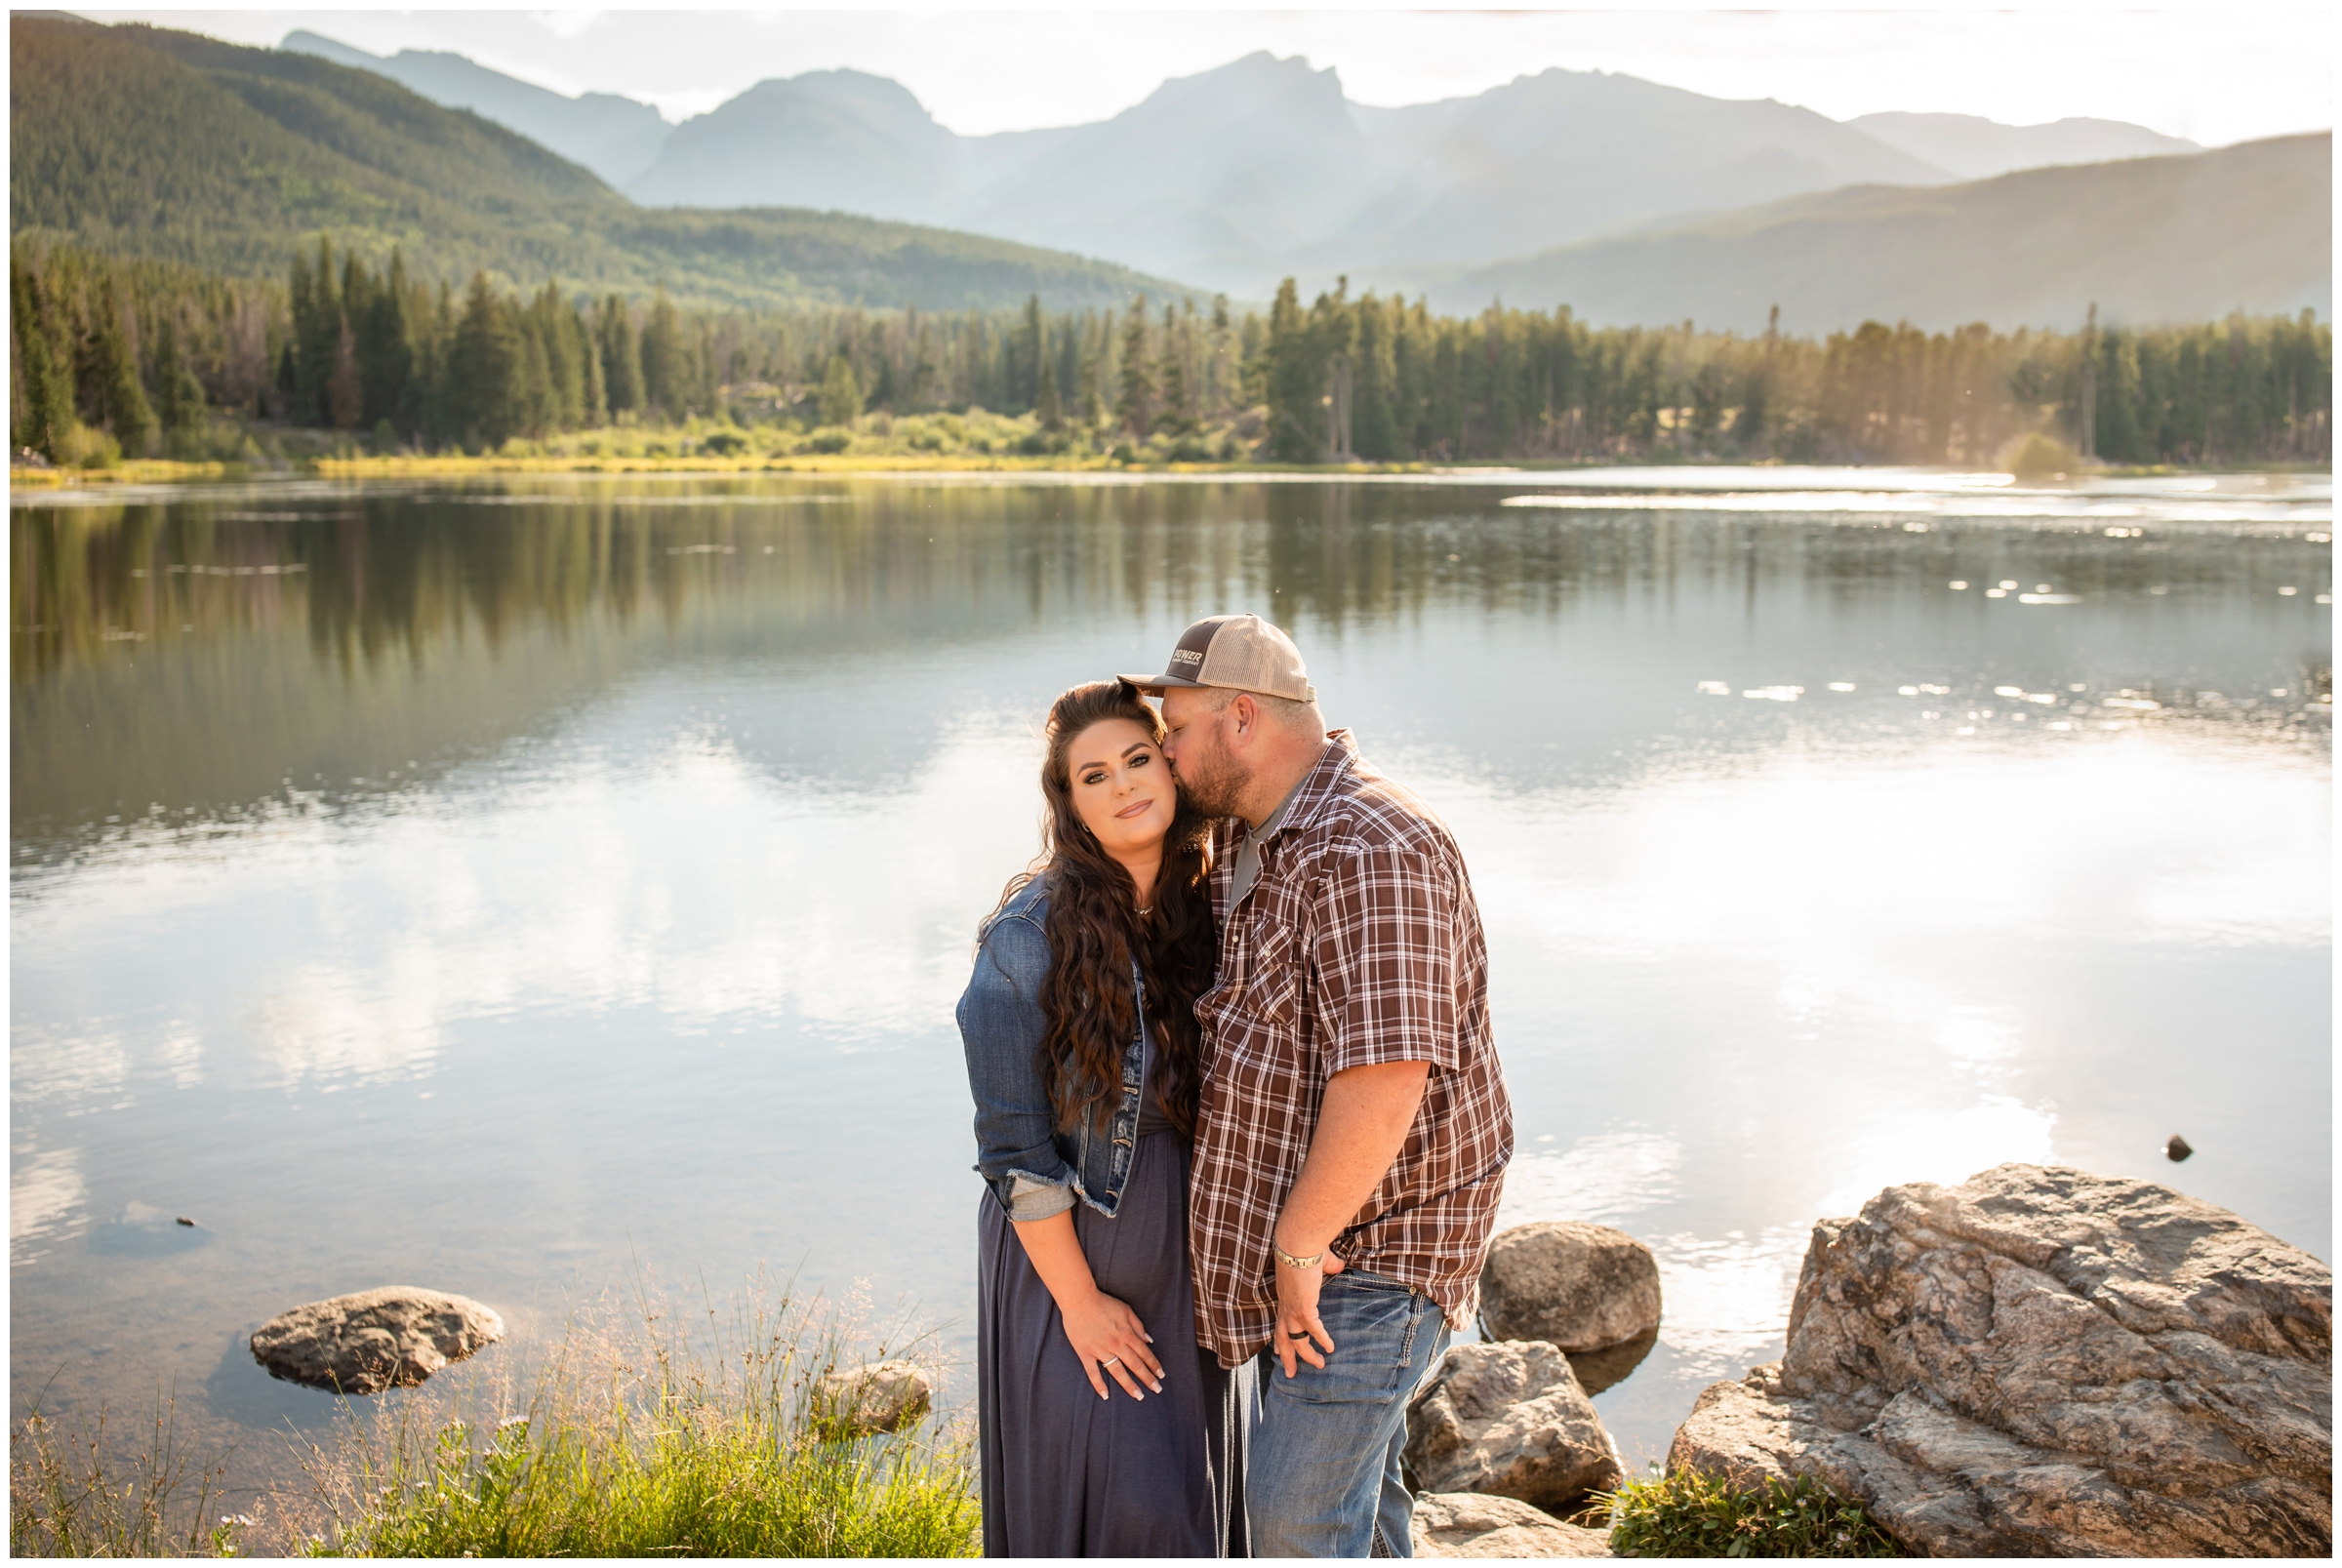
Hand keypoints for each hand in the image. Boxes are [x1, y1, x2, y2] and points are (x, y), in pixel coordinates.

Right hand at [1059, 1289, 1164, 1400]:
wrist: (1079, 1300)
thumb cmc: (1103, 1303)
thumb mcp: (1126, 1310)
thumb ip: (1138, 1325)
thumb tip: (1149, 1340)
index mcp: (1127, 1333)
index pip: (1144, 1353)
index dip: (1154, 1365)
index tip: (1161, 1375)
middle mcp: (1116, 1344)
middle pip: (1135, 1364)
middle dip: (1147, 1378)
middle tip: (1157, 1390)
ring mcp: (1100, 1350)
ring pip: (1117, 1372)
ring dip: (1129, 1385)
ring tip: (1138, 1396)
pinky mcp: (1085, 1353)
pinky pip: (1093, 1372)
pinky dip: (1099, 1385)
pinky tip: (1106, 1396)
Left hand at [1272, 1244, 1346, 1378]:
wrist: (1298, 1243)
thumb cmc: (1306, 1247)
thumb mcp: (1318, 1260)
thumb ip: (1328, 1265)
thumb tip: (1338, 1265)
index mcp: (1285, 1295)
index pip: (1281, 1322)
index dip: (1281, 1338)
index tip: (1280, 1350)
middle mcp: (1285, 1305)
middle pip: (1282, 1338)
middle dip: (1287, 1357)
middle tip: (1290, 1373)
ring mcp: (1293, 1308)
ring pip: (1296, 1340)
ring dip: (1307, 1355)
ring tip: (1319, 1366)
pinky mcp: (1303, 1307)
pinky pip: (1313, 1330)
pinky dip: (1322, 1340)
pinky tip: (1330, 1348)